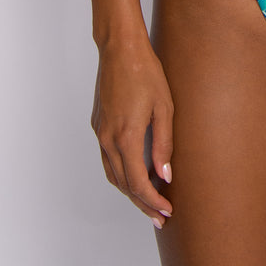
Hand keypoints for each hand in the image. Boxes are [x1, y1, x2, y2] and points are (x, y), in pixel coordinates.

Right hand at [91, 37, 174, 228]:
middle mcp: (108, 139)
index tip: (167, 211)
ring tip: (148, 202)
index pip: (137, 183)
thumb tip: (165, 176)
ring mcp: (100, 132)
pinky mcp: (98, 124)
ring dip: (129, 191)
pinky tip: (134, 174)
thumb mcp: (164, 107)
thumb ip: (164, 144)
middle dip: (141, 203)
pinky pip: (107, 159)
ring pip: (112, 174)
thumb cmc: (146, 73)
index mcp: (126, 136)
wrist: (120, 49)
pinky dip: (120, 173)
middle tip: (160, 216)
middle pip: (122, 184)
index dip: (152, 201)